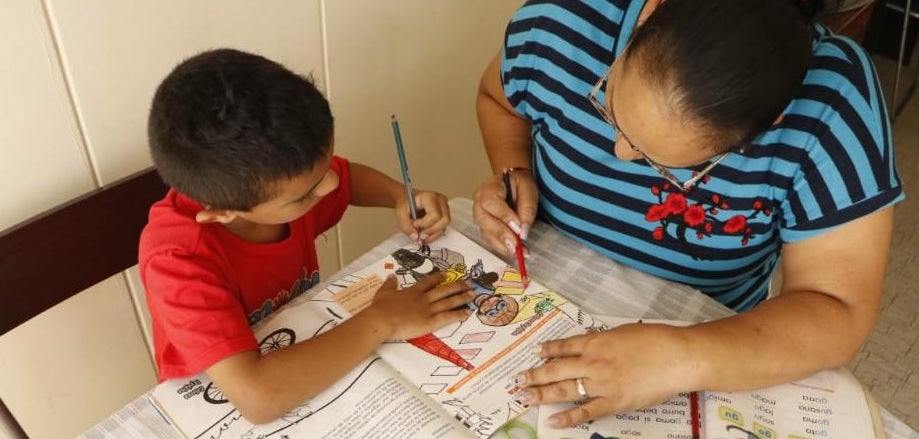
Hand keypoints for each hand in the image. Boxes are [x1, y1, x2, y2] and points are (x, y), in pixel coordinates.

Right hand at [365, 272, 472, 339]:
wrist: (382, 319)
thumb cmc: (381, 307)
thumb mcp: (383, 292)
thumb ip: (389, 284)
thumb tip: (391, 276)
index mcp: (413, 291)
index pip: (428, 282)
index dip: (438, 277)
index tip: (446, 274)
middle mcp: (423, 298)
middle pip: (444, 290)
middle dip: (457, 286)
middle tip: (469, 283)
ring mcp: (428, 309)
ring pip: (449, 302)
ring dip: (462, 297)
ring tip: (473, 294)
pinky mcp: (430, 321)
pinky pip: (448, 317)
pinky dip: (458, 314)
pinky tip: (468, 313)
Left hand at [394, 190, 449, 242]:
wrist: (407, 200)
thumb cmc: (405, 203)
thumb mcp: (400, 213)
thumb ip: (406, 226)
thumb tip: (415, 237)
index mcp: (430, 197)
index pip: (435, 215)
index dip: (425, 224)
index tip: (415, 225)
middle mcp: (440, 201)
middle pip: (444, 221)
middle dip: (431, 231)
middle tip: (420, 235)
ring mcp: (444, 208)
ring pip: (444, 226)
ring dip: (432, 234)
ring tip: (421, 236)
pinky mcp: (444, 215)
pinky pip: (443, 228)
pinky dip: (434, 234)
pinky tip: (425, 234)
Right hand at [472, 169, 537, 256]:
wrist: (513, 183)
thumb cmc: (519, 184)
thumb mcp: (528, 189)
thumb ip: (526, 209)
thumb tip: (523, 232)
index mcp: (488, 189)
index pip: (491, 203)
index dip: (504, 217)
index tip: (518, 228)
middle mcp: (479, 204)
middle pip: (485, 222)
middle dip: (502, 235)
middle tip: (516, 246)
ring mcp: (480, 217)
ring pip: (487, 234)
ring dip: (503, 246)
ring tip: (519, 253)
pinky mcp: (485, 228)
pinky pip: (491, 240)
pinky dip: (503, 248)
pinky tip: (515, 252)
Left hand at [512, 323, 691, 427]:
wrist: (676, 357)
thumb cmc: (655, 340)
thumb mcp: (623, 332)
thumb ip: (604, 340)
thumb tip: (592, 344)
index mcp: (595, 341)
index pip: (563, 346)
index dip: (547, 350)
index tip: (534, 353)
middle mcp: (592, 362)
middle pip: (555, 369)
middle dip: (533, 375)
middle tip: (516, 380)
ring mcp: (601, 384)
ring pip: (564, 389)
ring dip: (541, 393)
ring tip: (523, 397)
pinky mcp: (613, 402)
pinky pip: (586, 411)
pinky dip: (568, 417)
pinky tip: (552, 420)